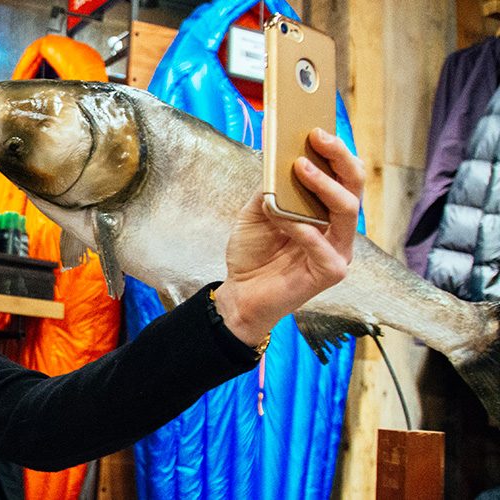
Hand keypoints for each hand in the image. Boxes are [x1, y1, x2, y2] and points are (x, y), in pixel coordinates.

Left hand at [215, 128, 364, 345]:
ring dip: (323, 185)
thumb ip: (270, 187)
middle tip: (316, 136)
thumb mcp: (256, 210)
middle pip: (353, 186)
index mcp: (326, 211)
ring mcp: (338, 250)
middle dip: (338, 157)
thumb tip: (278, 156)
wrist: (240, 293)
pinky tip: (284, 217)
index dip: (335, 151)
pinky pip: (323, 245)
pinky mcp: (331, 272)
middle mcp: (339, 228)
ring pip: (347, 210)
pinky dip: (303, 228)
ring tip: (300, 167)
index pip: (342, 176)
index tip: (316, 127)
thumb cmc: (253, 252)